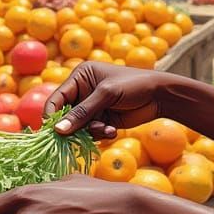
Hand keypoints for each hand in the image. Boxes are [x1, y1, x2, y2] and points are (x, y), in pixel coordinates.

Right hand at [45, 63, 170, 139]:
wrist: (160, 95)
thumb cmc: (134, 85)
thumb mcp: (106, 95)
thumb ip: (82, 113)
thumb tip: (57, 130)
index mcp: (80, 76)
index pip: (57, 98)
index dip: (52, 115)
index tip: (53, 132)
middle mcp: (83, 91)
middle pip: (66, 115)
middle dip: (74, 127)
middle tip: (80, 136)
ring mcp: (93, 107)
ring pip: (79, 127)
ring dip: (90, 132)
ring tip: (105, 129)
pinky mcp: (103, 119)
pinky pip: (92, 132)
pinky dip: (100, 134)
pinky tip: (112, 131)